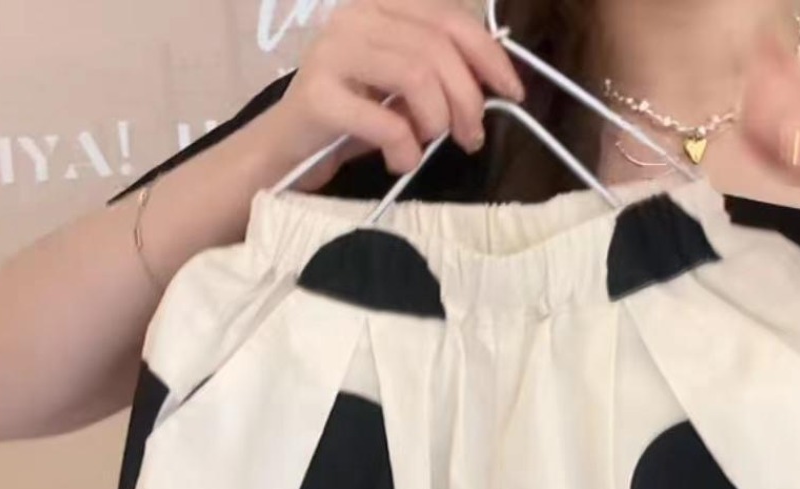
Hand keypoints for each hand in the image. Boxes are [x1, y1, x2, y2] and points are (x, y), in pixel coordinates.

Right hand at [256, 0, 524, 188]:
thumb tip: (495, 83)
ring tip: (429, 146)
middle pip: (437, 48)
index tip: (512, 94)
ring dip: (437, 121)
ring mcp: (332, 52)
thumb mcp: (403, 88)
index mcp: (379, 5)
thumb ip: (440, 72)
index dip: (489, 56)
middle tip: (471, 139)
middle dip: (467, 99)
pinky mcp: (319, 96)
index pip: (449, 18)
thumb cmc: (352, 121)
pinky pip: (387, 122)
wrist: (287, 153)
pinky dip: (406, 151)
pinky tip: (400, 162)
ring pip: (417, 75)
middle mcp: (353, 17)